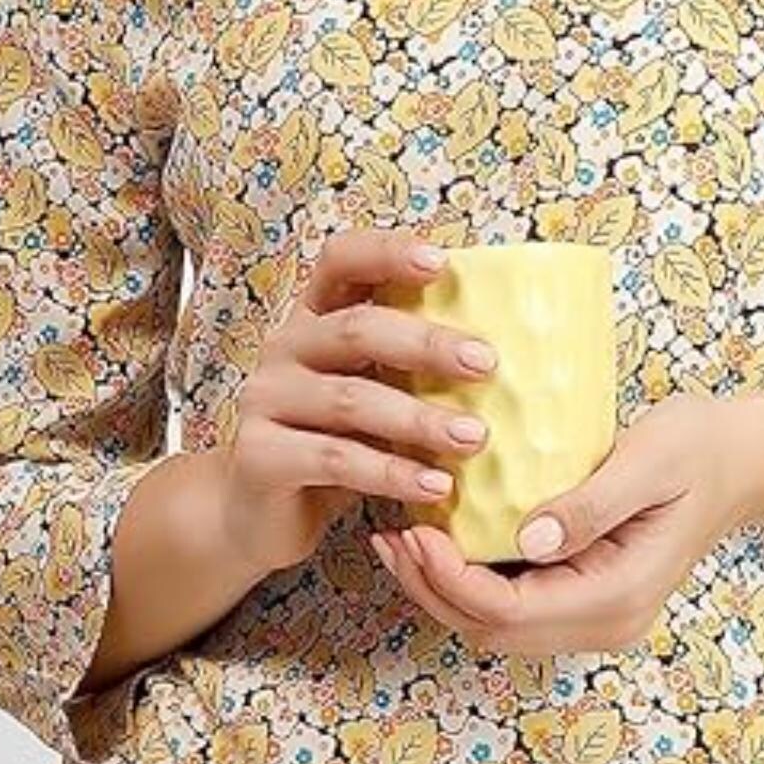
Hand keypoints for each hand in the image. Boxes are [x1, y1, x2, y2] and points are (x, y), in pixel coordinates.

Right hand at [208, 223, 509, 574]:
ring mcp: (265, 400)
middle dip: (426, 344)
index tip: (441, 261)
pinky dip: (392, 472)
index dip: (386, 251)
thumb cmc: (332, 444)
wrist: (259, 512)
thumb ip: (411, 370)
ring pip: (351, 399)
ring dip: (419, 418)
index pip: (341, 260)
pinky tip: (435, 485)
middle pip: (355, 329)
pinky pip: (337, 459)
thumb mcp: (372, 396)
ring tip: (475, 438)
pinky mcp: (260, 455)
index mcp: (313, 318)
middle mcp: (283, 348)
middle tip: (487, 364)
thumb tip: (505, 357)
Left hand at [369, 394, 753, 659]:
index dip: (452, 579)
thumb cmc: (698, 449)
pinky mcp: (583, 601)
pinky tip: (439, 543)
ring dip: (442, 592)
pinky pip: (512, 608)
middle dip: (433, 591)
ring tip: (400, 541)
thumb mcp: (650, 459)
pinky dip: (467, 583)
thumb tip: (527, 540)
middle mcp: (606, 622)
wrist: (739, 463)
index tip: (416, 531)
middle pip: (493, 632)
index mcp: (620, 595)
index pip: (512, 612)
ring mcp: (596, 619)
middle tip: (392, 535)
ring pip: (495, 629)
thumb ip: (590, 503)